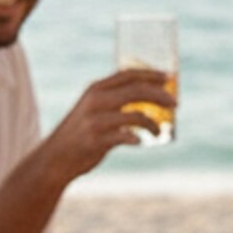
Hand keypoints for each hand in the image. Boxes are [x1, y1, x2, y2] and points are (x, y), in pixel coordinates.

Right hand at [44, 68, 176, 180]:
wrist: (56, 157)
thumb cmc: (81, 132)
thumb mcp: (93, 108)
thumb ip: (113, 100)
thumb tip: (148, 97)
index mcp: (96, 89)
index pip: (128, 74)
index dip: (151, 74)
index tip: (170, 78)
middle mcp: (96, 101)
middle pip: (136, 91)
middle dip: (160, 96)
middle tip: (176, 104)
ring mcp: (96, 120)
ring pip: (136, 115)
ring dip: (153, 124)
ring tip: (159, 131)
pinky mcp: (97, 140)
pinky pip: (126, 137)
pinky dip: (137, 139)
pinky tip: (140, 142)